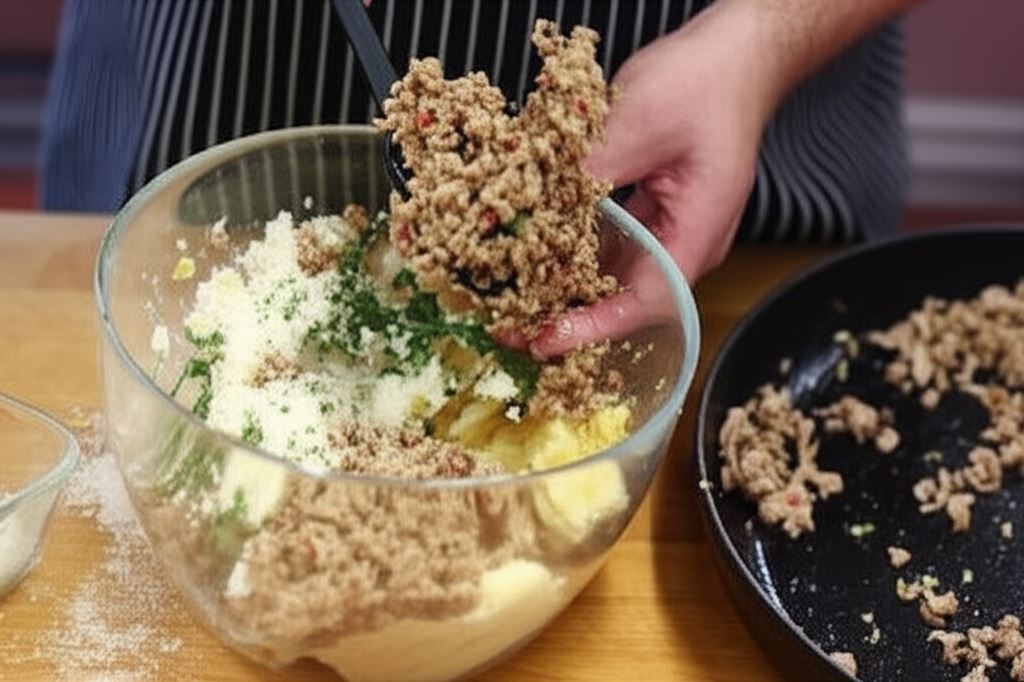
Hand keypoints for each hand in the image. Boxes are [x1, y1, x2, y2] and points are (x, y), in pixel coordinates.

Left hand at [528, 3, 775, 358]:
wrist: (734, 55)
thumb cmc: (708, 83)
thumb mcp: (641, 121)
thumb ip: (591, 169)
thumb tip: (537, 207)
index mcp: (698, 232)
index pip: (646, 302)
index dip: (593, 327)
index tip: (546, 339)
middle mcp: (684, 242)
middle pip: (624, 299)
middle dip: (567, 315)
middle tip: (511, 327)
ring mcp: (667, 229)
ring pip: (612, 275)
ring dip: (565, 287)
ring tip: (513, 299)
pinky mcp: (650, 212)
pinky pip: (608, 245)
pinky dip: (572, 252)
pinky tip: (535, 252)